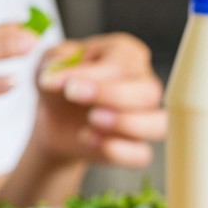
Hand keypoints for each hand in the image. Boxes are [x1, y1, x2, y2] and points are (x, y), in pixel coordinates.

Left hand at [32, 32, 164, 167]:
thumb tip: (53, 78)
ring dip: (126, 124)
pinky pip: (142, 154)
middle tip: (74, 96)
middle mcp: (143, 82)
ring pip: (158, 124)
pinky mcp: (137, 146)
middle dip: (113, 96)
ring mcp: (146, 116)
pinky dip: (118, 151)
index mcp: (125, 53)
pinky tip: (89, 139)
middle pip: (148, 91)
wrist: (54, 119)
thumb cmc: (58, 82)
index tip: (68, 86)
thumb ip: (54, 66)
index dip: (95, 75)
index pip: (122, 63)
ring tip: (91, 120)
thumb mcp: (49, 65)